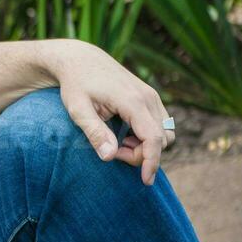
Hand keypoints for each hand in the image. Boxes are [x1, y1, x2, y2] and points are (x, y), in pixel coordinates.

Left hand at [48, 40, 174, 185]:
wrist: (80, 59)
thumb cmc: (75, 85)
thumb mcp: (77, 110)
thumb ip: (94, 132)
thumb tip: (109, 156)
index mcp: (133, 101)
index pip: (154, 138)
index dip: (151, 162)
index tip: (145, 181)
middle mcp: (149, 97)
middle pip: (163, 138)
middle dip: (142, 153)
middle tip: (113, 151)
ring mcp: (151, 96)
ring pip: (165, 131)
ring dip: (145, 145)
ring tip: (117, 142)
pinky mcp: (149, 97)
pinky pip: (160, 123)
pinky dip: (146, 135)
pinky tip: (123, 134)